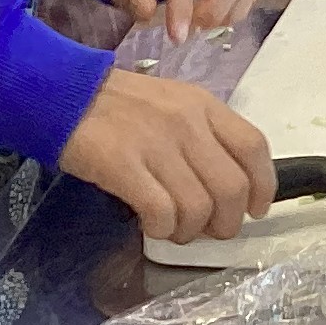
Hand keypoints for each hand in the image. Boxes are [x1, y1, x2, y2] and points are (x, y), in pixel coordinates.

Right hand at [58, 68, 277, 242]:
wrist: (62, 93)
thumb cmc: (118, 104)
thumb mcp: (172, 104)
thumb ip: (203, 135)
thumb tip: (227, 187)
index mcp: (203, 105)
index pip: (254, 147)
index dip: (263, 186)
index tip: (255, 210)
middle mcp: (187, 123)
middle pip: (232, 187)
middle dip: (227, 222)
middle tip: (211, 231)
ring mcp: (156, 143)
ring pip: (198, 207)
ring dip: (191, 231)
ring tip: (175, 230)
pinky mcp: (123, 165)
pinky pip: (161, 212)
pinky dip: (162, 230)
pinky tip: (153, 226)